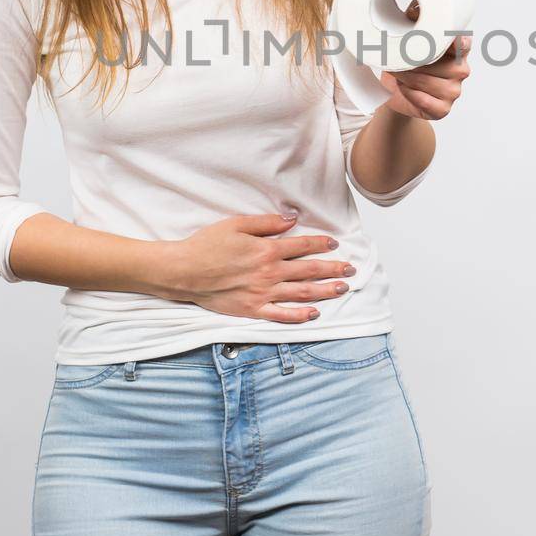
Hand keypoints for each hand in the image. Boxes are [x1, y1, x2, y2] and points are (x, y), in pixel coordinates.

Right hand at [165, 213, 355, 322]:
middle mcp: (269, 273)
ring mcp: (262, 293)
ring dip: (325, 291)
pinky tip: (314, 314)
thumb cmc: (207, 245)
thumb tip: (291, 220)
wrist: (184, 271)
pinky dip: (299, 316)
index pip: (303, 246)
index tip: (335, 244)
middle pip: (309, 271)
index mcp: (267, 250)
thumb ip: (267, 223)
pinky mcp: (252, 310)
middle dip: (333, 269)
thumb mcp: (236, 224)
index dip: (321, 244)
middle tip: (350, 269)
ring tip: (342, 288)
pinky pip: (281, 315)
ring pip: (302, 293)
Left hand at [379, 0, 471, 119]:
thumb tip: (415, 8)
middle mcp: (461, 70)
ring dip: (409, 78)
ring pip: (432, 83)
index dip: (456, 42)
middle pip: (442, 65)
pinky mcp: (443, 109)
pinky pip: (427, 101)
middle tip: (398, 58)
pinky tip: (403, 88)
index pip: (464, 44)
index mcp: (458, 49)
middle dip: (415, 62)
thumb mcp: (407, 36)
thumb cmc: (405, 61)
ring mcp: (454, 91)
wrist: (394, 91)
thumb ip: (413, 18)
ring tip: (398, 73)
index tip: (445, 39)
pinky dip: (412, 94)